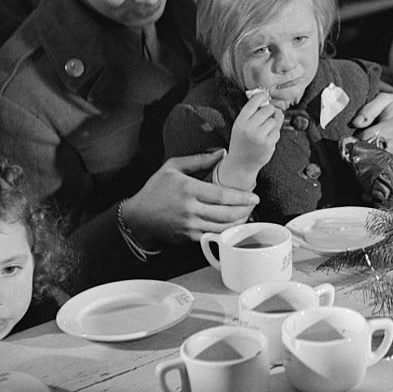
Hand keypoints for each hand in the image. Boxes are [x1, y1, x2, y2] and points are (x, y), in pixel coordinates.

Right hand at [122, 150, 258, 243]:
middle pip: (226, 213)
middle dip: (245, 210)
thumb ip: (199, 160)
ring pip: (222, 227)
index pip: (222, 195)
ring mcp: (189, 225)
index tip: (254, 196)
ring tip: (247, 214)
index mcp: (189, 189)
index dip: (242, 197)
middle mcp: (190, 209)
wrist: (138, 216)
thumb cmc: (156, 189)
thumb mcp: (173, 167)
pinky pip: (212, 236)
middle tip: (254, 205)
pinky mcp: (188, 237)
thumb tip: (221, 153)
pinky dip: (226, 232)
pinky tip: (233, 225)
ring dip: (238, 222)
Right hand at [222, 90, 283, 184]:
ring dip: (273, 123)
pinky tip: (267, 138)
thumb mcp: (241, 126)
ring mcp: (259, 136)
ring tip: (266, 130)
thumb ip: (251, 114)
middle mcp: (249, 128)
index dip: (262, 97)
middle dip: (270, 111)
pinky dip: (275, 133)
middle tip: (267, 116)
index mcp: (240, 121)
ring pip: (274, 120)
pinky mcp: (268, 143)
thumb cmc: (242, 142)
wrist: (241, 164)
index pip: (254, 102)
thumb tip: (267, 100)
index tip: (265, 96)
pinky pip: (277, 131)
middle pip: (267, 110)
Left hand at [351, 91, 392, 166]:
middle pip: (374, 156)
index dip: (355, 139)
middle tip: (355, 153)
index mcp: (391, 127)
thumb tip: (355, 123)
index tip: (351, 138)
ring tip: (366, 160)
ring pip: (383, 166)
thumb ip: (368, 110)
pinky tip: (378, 169)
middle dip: (363, 155)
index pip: (366, 139)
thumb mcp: (383, 99)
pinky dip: (385, 173)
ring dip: (372, 165)